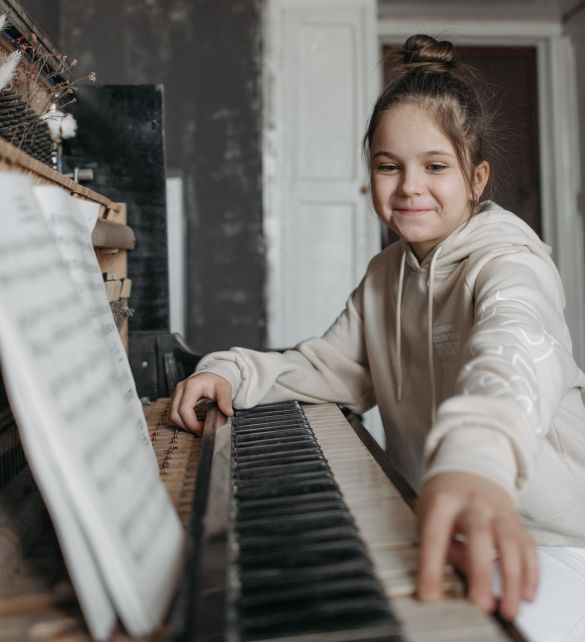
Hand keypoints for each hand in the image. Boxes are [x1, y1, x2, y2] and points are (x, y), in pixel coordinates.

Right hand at [169, 372, 233, 434]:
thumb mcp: (224, 388)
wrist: (212, 375)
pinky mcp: (176, 399)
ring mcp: (176, 394)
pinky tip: (193, 422)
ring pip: (172, 416)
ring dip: (184, 425)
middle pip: (174, 415)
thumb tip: (228, 412)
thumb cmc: (216, 381)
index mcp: (191, 386)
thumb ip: (226, 401)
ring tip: (199, 426)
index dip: (192, 423)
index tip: (203, 429)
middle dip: (187, 427)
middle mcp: (181, 389)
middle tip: (201, 430)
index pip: (184, 409)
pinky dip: (182, 421)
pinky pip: (174, 414)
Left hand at [416, 471, 537, 620]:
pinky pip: (528, 547)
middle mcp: (473, 504)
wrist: (468, 469)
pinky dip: (530, 573)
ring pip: (509, 543)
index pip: (435, 535)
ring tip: (508, 609)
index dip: (431, 566)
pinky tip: (525, 595)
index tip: (430, 595)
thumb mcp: (428, 515)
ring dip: (512, 580)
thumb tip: (464, 574)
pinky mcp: (516, 521)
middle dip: (481, 573)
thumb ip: (443, 545)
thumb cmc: (444, 499)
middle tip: (481, 604)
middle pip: (479, 535)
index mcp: (443, 501)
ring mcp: (498, 511)